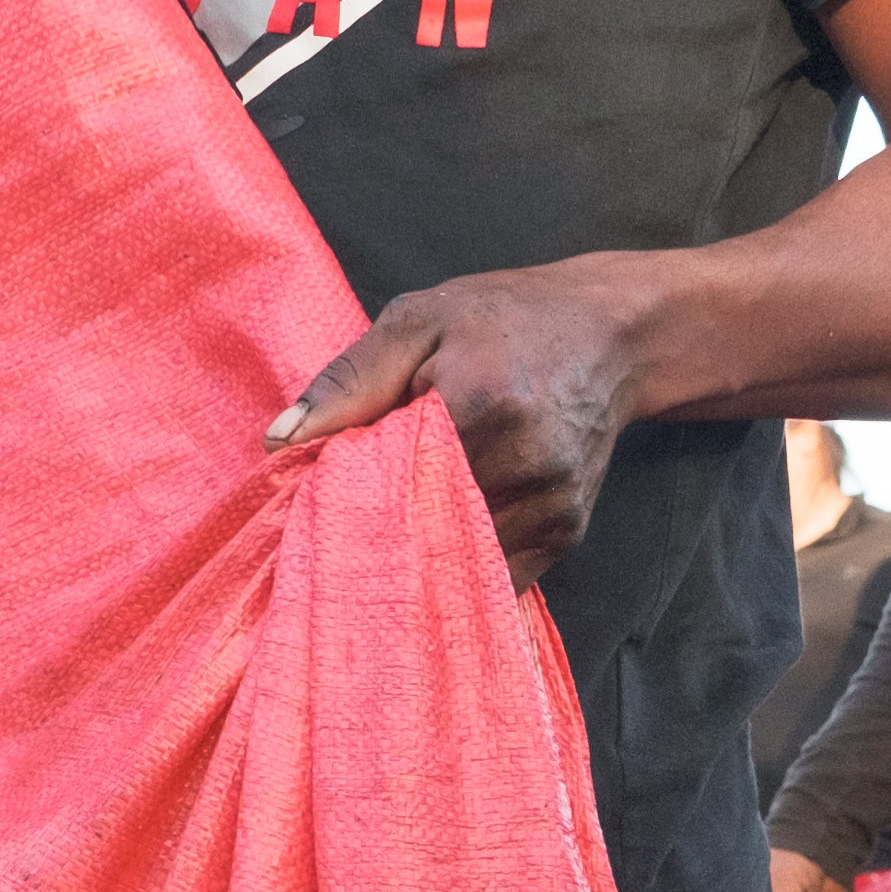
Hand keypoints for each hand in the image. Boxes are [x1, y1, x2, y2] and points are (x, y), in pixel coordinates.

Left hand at [269, 263, 653, 585]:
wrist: (611, 335)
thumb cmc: (505, 318)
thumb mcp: (420, 321)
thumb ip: (350, 380)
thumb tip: (279, 440)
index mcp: (481, 404)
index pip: (389, 481)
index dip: (348, 495)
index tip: (318, 498)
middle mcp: (525, 465)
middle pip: (421, 528)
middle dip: (382, 527)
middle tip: (357, 513)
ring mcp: (551, 506)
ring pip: (456, 559)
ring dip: (421, 548)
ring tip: (407, 512)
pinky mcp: (565, 534)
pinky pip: (494, 574)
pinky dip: (460, 562)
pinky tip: (445, 532)